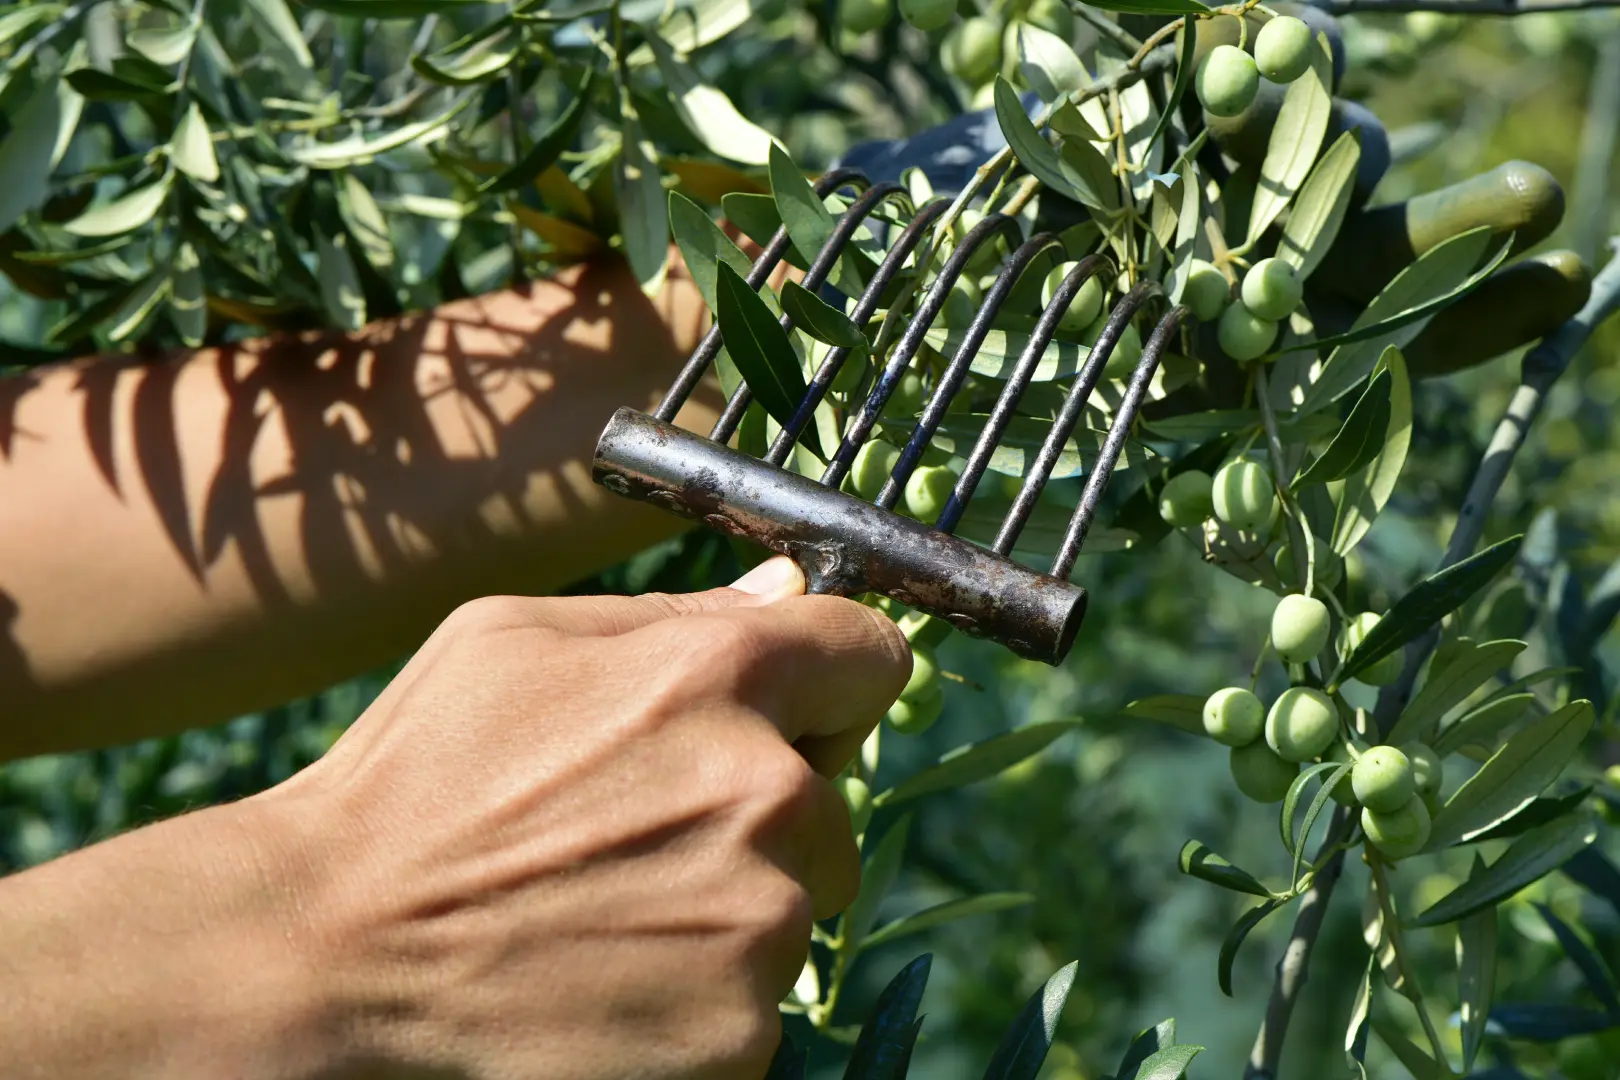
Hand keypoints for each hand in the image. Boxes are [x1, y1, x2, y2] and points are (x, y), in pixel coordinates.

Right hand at [252, 556, 908, 1079]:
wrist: (329, 954)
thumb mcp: (516, 640)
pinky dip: (705, 992)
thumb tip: (786, 590)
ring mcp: (760, 922)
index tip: (793, 710)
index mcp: (720, 674)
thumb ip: (675, 613)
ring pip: (796, 899)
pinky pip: (759, 994)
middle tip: (648, 830)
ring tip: (611, 906)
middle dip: (766, 805)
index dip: (830, 679)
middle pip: (833, 792)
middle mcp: (764, 793)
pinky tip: (613, 976)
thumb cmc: (412, 780)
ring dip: (734, 901)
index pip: (870, 655)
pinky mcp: (741, 1031)